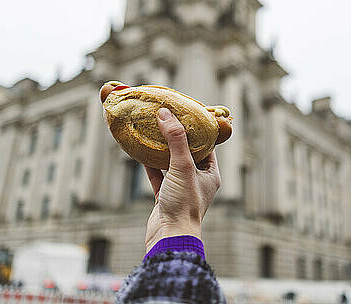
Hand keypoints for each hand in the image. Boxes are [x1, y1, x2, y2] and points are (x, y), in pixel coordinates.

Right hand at [143, 108, 220, 252]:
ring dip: (162, 149)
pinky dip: (150, 164)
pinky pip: (158, 176)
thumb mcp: (182, 167)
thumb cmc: (184, 204)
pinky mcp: (165, 197)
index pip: (207, 146)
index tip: (186, 114)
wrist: (170, 237)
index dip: (197, 130)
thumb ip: (175, 140)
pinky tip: (140, 151)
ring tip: (153, 131)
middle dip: (177, 137)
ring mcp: (180, 189)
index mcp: (210, 174)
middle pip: (188, 153)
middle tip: (167, 119)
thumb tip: (166, 113)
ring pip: (171, 163)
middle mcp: (198, 181)